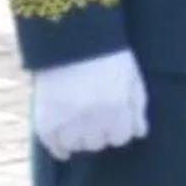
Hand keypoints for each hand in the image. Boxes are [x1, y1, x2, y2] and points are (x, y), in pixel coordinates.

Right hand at [32, 48, 148, 160]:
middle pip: (98, 143)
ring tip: (78, 127)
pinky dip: (58, 147)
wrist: (70, 38)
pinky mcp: (45, 120)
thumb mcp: (131, 77)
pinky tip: (62, 145)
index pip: (121, 138)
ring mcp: (68, 121)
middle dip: (99, 134)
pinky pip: (52, 146)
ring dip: (79, 139)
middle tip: (94, 120)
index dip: (118, 130)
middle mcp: (94, 118)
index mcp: (118, 107)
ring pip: (76, 146)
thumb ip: (137, 107)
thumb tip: (139, 134)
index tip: (113, 123)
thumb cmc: (107, 56)